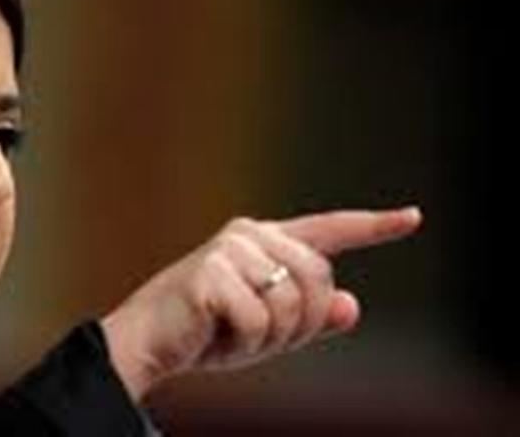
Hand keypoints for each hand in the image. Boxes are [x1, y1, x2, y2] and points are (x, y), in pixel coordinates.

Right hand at [100, 207, 421, 401]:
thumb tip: (350, 306)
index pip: (328, 231)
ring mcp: (229, 249)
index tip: (412, 218)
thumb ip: (309, 317)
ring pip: (293, 303)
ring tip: (234, 334)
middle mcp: (249, 234)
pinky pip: (261, 320)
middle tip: (260, 337)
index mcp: (264, 240)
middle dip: (300, 322)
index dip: (374, 227)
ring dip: (272, 337)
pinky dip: (246, 343)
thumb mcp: (268, 330)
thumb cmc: (206, 333)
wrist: (148, 342)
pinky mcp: (212, 271)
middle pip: (319, 278)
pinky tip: (215, 334)